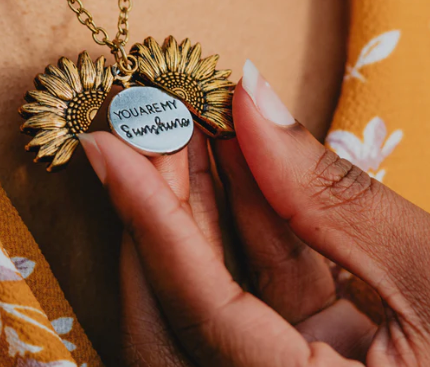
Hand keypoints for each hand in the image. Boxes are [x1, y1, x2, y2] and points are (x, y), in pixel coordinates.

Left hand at [79, 60, 429, 365]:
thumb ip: (333, 192)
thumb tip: (253, 97)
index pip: (198, 307)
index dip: (148, 218)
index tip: (106, 146)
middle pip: (186, 306)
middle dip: (163, 207)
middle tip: (147, 127)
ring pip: (220, 291)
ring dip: (203, 205)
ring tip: (185, 128)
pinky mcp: (319, 355)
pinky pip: (263, 287)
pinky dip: (252, 220)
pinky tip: (239, 158)